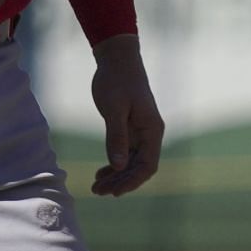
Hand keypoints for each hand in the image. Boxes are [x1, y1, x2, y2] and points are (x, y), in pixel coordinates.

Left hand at [89, 36, 163, 195]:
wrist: (116, 59)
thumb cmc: (116, 80)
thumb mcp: (114, 108)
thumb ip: (116, 136)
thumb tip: (118, 166)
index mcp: (152, 130)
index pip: (147, 165)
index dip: (132, 181)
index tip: (115, 192)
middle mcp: (149, 134)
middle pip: (138, 167)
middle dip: (121, 182)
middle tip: (99, 192)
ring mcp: (140, 132)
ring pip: (131, 162)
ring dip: (116, 176)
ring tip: (98, 187)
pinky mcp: (129, 128)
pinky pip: (125, 153)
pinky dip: (114, 164)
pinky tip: (102, 173)